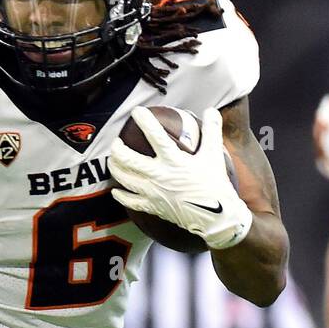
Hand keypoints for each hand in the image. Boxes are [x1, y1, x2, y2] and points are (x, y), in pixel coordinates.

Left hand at [108, 106, 252, 249]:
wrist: (215, 217)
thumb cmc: (215, 185)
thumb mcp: (214, 155)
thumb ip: (212, 131)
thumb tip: (212, 110)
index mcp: (174, 160)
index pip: (155, 136)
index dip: (144, 121)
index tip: (136, 112)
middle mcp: (159, 175)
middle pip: (129, 160)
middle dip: (118, 149)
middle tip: (116, 141)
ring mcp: (153, 192)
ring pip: (125, 179)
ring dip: (116, 168)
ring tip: (113, 160)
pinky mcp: (153, 207)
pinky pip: (131, 201)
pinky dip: (121, 195)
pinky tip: (115, 190)